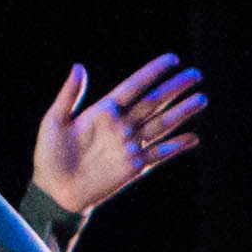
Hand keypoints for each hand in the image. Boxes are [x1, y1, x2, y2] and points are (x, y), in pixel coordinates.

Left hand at [32, 54, 206, 215]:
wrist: (54, 191)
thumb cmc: (49, 156)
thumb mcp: (54, 122)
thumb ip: (69, 95)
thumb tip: (79, 66)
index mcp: (104, 110)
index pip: (134, 86)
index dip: (152, 72)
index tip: (172, 59)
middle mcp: (121, 125)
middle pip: (154, 102)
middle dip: (175, 89)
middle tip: (195, 75)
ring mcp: (129, 146)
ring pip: (162, 125)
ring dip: (182, 112)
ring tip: (201, 99)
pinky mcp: (133, 167)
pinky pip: (159, 154)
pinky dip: (176, 147)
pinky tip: (193, 138)